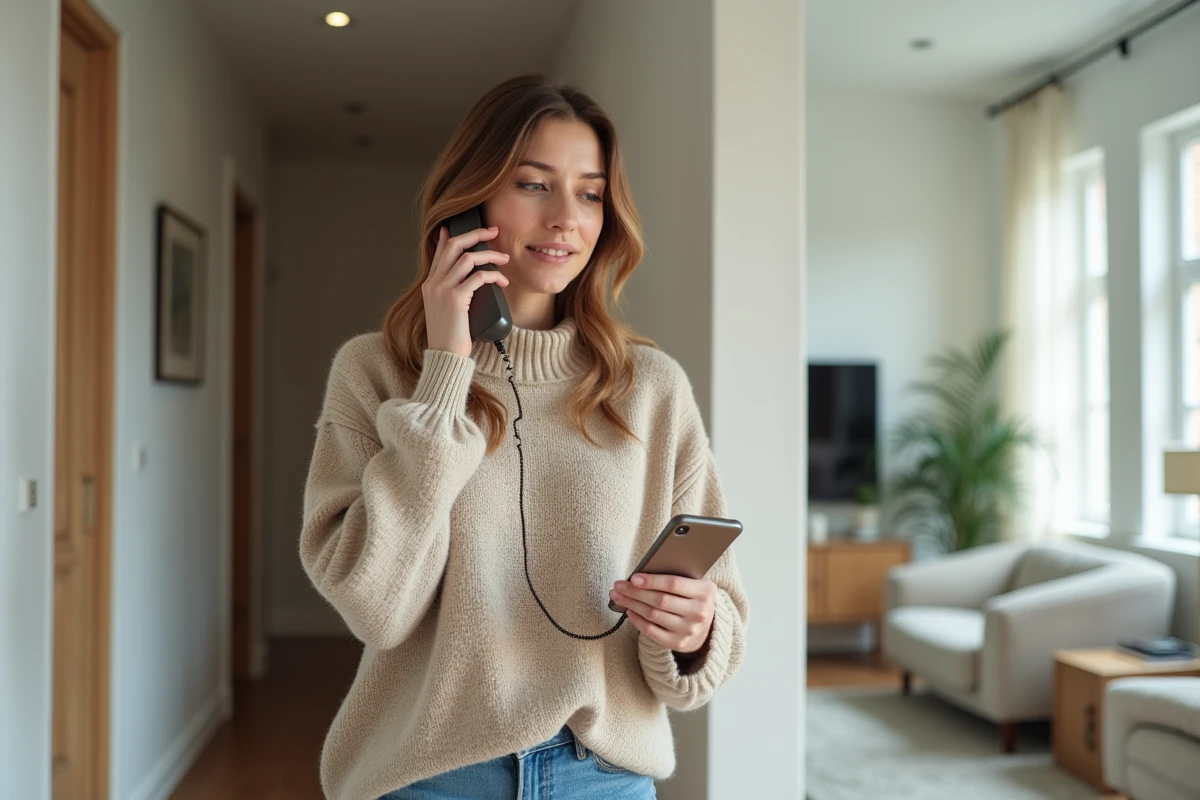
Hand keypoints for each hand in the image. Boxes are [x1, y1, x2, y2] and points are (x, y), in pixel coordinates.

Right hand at [422, 225, 510, 357]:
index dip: (450, 236)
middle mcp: (434, 283)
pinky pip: (478, 277)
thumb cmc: (451, 337)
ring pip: (468, 258)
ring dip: (490, 255)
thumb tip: (472, 283)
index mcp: (430, 284)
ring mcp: (443, 289)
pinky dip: (493, 275)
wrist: (445, 356)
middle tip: (493, 231)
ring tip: (504, 259)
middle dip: (475, 234)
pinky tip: (502, 281)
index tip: (460, 227)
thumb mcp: (447, 311)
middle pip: (453, 245)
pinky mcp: (455, 298)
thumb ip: (454, 294)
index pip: (440, 252)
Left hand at [610, 574, 715, 654]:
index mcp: (705, 592)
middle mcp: (699, 613)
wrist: (707, 625)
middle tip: (618, 585)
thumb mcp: (694, 583)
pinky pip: (651, 631)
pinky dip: (637, 620)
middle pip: (660, 600)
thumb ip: (677, 576)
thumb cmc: (693, 597)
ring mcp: (689, 630)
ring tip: (618, 596)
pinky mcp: (678, 643)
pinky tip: (628, 611)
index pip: (674, 584)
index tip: (633, 578)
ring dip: (632, 604)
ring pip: (653, 615)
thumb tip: (643, 573)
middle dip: (635, 592)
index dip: (652, 581)